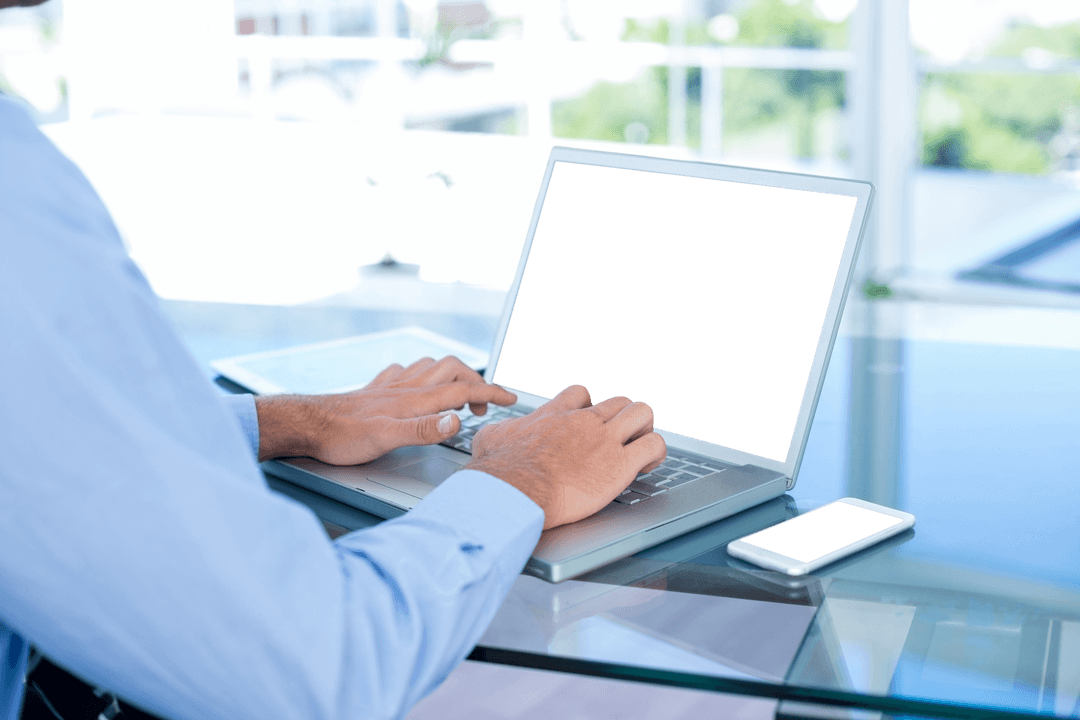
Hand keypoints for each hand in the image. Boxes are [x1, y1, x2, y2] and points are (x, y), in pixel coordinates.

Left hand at [255, 356, 515, 463]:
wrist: (309, 424)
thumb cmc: (344, 436)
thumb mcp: (387, 439)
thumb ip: (424, 430)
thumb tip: (456, 422)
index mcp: (416, 400)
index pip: (463, 390)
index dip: (490, 393)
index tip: (510, 398)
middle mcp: (406, 388)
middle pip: (452, 370)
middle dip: (475, 381)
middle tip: (484, 404)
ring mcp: (390, 386)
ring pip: (430, 366)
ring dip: (451, 373)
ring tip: (458, 390)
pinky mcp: (375, 389)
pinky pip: (404, 371)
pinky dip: (420, 373)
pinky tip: (416, 382)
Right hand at [465, 385, 666, 529]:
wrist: (515, 491)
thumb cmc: (499, 471)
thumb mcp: (491, 439)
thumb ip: (501, 432)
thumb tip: (493, 435)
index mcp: (555, 414)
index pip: (581, 394)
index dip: (589, 407)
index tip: (587, 424)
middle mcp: (583, 421)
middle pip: (619, 401)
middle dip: (623, 418)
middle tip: (620, 439)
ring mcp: (605, 440)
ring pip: (643, 413)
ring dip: (645, 428)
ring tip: (640, 447)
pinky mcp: (620, 464)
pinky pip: (654, 445)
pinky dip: (656, 453)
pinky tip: (648, 465)